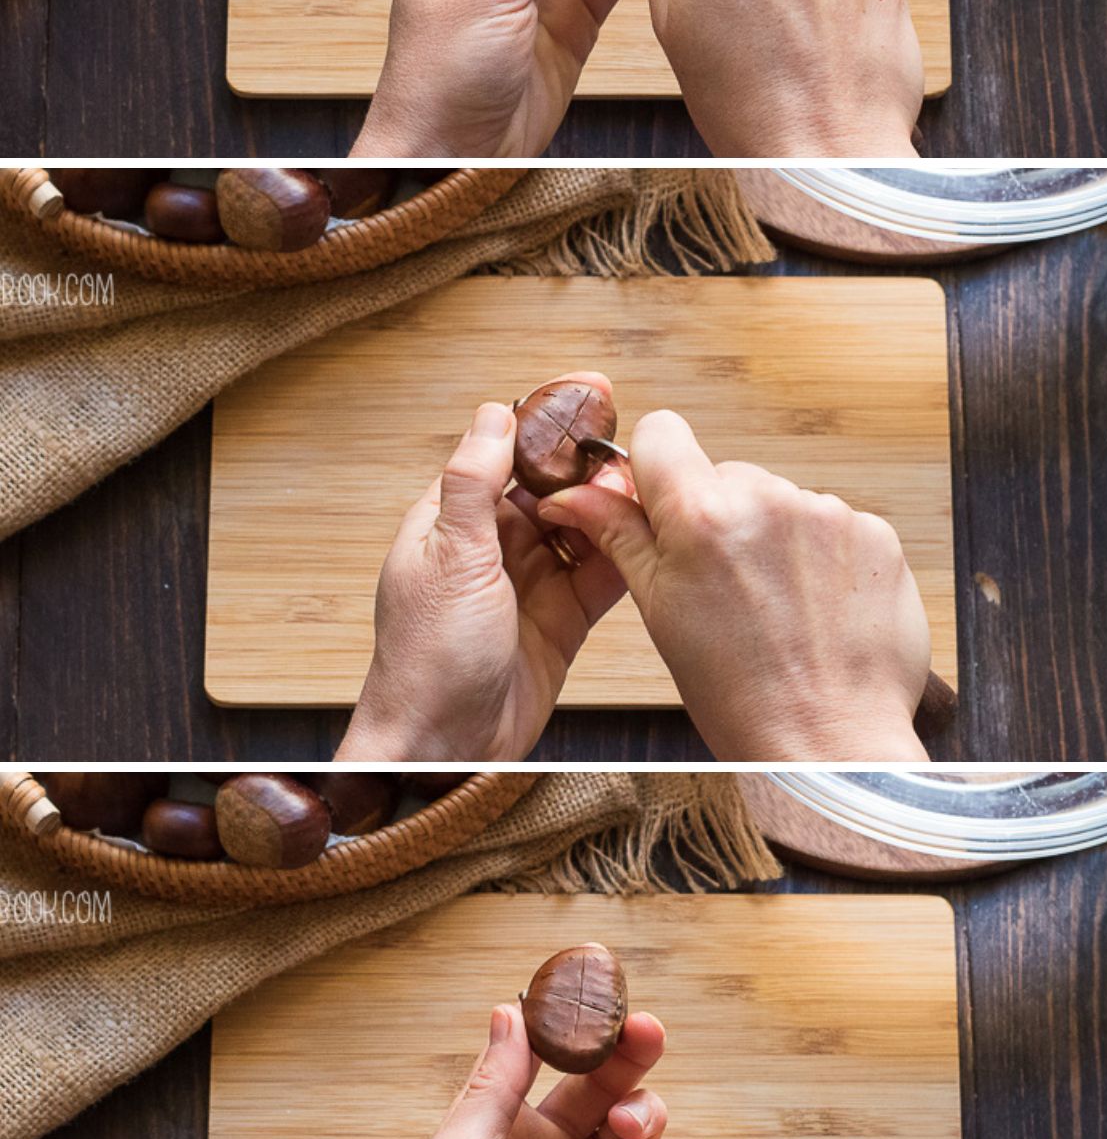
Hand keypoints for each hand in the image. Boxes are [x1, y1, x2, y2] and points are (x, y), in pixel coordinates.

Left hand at [338, 379, 628, 762]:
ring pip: (582, 526)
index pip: (503, 451)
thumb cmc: (427, 658)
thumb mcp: (450, 557)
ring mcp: (529, 583)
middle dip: (590, 463)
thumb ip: (473, 483)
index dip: (548, 420)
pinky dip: (625, 554)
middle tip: (630, 442)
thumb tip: (494, 412)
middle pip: (551, 485)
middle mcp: (491, 548)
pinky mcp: (562, 620)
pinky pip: (601, 574)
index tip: (590, 390)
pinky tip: (649, 536)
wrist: (446, 748)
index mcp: (451, 522)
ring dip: (612, 508)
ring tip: (644, 490)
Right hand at [537, 412, 931, 761]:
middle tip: (724, 586)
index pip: (662, 432)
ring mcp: (828, 514)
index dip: (654, 468)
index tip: (662, 505)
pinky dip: (821, 558)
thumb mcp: (659, 611)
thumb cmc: (737, 693)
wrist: (827, 742)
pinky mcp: (875, 534)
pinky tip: (816, 609)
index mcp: (701, 515)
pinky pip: (831, 526)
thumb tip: (573, 495)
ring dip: (771, 538)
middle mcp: (767, 499)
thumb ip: (618, 536)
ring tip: (776, 608)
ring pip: (780, 501)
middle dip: (717, 517)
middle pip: (724, 474)